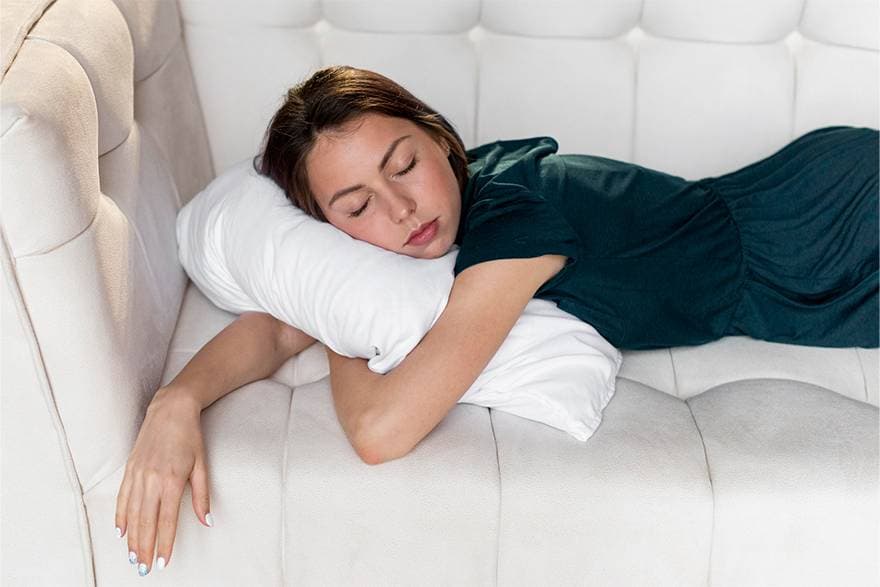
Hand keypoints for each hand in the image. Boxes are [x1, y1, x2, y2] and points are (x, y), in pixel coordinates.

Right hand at [115, 386, 211, 575]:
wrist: (170, 410)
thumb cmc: (190, 437)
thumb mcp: (202, 465)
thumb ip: (202, 496)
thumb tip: (207, 521)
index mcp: (172, 480)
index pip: (167, 520)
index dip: (165, 543)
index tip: (163, 561)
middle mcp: (152, 480)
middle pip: (146, 522)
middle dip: (145, 547)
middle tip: (144, 568)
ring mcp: (138, 474)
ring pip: (132, 513)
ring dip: (132, 538)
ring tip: (133, 557)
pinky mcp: (129, 468)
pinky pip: (122, 498)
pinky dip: (121, 516)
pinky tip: (121, 531)